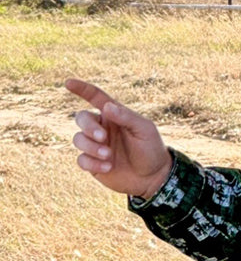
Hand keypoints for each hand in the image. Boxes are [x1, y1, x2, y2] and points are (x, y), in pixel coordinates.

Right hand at [66, 78, 172, 199]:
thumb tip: (107, 106)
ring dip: (91, 147)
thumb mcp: (144, 130)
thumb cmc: (151, 149)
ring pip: (78, 139)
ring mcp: (95, 146)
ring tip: (108, 156)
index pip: (95, 97)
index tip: (68, 83)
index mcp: (113, 115)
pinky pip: (81, 159)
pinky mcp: (92, 163)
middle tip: (103, 138)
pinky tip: (108, 167)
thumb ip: (126, 117)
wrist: (153, 178)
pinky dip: (92, 163)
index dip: (81, 89)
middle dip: (89, 127)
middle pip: (81, 118)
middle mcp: (101, 128)